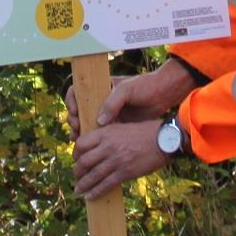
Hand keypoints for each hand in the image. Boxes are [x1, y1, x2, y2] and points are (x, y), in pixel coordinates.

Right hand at [68, 60, 201, 131]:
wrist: (164, 95)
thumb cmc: (145, 87)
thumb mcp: (128, 90)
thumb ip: (113, 103)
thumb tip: (99, 121)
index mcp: (101, 87)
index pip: (78, 92)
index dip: (72, 102)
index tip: (75, 112)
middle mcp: (102, 100)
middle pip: (79, 110)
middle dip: (74, 120)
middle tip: (77, 128)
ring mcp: (108, 113)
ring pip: (87, 123)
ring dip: (81, 132)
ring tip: (78, 140)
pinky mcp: (116, 126)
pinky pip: (100, 133)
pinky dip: (94, 140)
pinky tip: (91, 148)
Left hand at [73, 119, 171, 200]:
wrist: (164, 140)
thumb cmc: (146, 132)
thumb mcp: (123, 127)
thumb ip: (108, 135)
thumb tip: (97, 147)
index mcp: (106, 133)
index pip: (81, 144)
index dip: (75, 153)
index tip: (76, 158)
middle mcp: (108, 146)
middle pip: (84, 161)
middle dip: (77, 171)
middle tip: (77, 176)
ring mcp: (116, 160)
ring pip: (93, 175)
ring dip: (83, 184)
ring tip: (79, 189)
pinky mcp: (125, 173)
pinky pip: (106, 185)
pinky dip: (95, 192)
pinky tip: (90, 196)